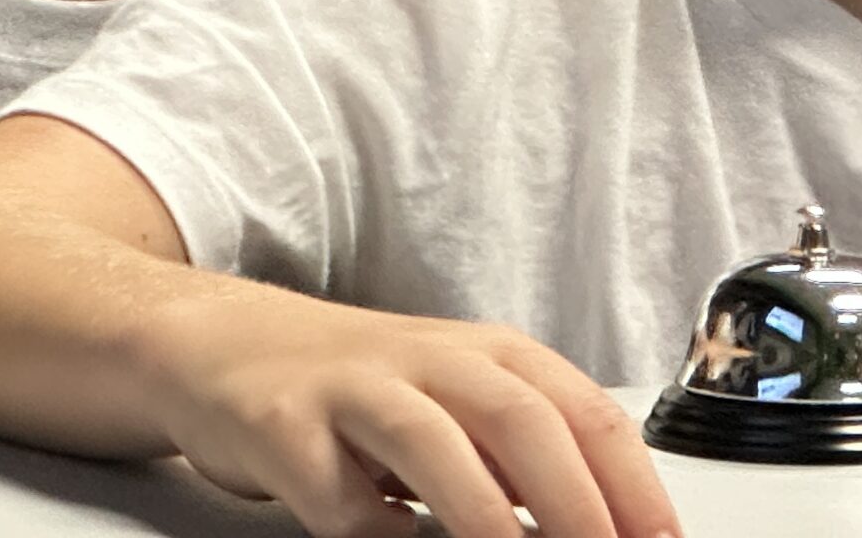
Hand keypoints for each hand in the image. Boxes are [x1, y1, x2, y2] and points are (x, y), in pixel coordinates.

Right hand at [149, 288, 678, 537]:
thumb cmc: (364, 385)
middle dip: (573, 500)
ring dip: (481, 513)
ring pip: (430, 441)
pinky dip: (371, 529)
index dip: (632, 483)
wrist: (230, 343)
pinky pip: (336, 492)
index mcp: (491, 356)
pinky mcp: (285, 427)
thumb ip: (526, 455)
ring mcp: (354, 390)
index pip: (583, 411)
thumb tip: (611, 525)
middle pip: (518, 419)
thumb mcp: (459, 401)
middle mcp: (430, 362)